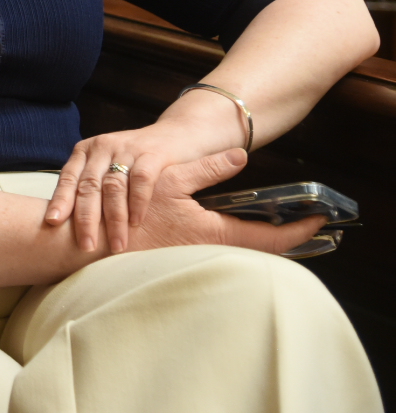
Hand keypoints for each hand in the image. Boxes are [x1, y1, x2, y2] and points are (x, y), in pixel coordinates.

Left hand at [45, 90, 249, 251]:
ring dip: (114, 219)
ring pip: (113, 186)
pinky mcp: (152, 153)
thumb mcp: (109, 167)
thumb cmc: (137, 161)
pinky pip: (141, 180)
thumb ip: (91, 187)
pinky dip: (138, 203)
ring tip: (116, 245)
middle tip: (86, 246)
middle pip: (88, 186)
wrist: (179, 135)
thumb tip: (65, 224)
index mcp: (86, 151)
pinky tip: (138, 223)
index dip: (60, 200)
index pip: (68, 178)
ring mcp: (126, 148)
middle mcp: (102, 147)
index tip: (52, 223)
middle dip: (86, 219)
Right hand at [124, 149, 326, 256]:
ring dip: (260, 238)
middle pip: (261, 248)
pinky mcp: (184, 256)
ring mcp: (199, 256)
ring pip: (242, 251)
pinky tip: (228, 226)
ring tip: (273, 221)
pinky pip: (222, 251)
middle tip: (300, 220)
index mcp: (216, 233)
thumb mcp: (170, 182)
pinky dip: (235, 240)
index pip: (272, 239)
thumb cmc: (129, 216)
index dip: (299, 230)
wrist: (94, 245)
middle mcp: (213, 250)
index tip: (318, 220)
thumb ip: (207, 170)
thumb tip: (241, 156)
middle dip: (285, 235)